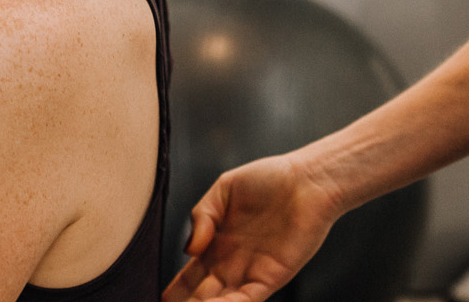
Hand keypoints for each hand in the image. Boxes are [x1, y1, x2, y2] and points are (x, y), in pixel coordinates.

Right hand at [162, 153, 343, 301]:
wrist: (308, 180)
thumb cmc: (270, 179)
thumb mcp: (223, 189)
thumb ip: (202, 215)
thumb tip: (188, 249)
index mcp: (217, 244)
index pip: (190, 275)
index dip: (176, 290)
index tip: (160, 298)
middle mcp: (232, 263)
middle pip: (202, 295)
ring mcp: (251, 272)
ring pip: (222, 301)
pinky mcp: (272, 277)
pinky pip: (247, 299)